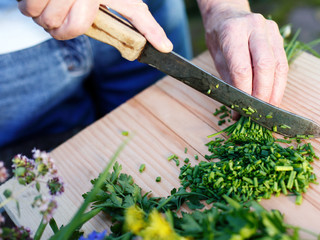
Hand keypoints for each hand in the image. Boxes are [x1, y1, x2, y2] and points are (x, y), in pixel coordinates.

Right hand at [18, 0, 172, 52]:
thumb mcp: (129, 3)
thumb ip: (146, 25)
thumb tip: (165, 48)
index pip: (79, 26)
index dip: (73, 32)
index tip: (80, 28)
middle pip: (56, 24)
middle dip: (58, 25)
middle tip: (64, 13)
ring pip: (36, 15)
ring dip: (43, 16)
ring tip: (55, 5)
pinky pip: (24, 7)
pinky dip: (30, 7)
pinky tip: (43, 0)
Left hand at [197, 1, 287, 106]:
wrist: (228, 14)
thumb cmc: (219, 37)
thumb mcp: (217, 58)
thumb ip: (229, 81)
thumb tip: (238, 109)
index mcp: (233, 31)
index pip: (242, 68)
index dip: (244, 93)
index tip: (241, 110)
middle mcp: (254, 27)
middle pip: (265, 66)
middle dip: (263, 94)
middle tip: (258, 112)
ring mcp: (270, 30)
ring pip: (278, 65)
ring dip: (275, 91)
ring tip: (269, 109)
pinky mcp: (279, 36)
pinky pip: (283, 63)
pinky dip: (279, 83)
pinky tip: (274, 96)